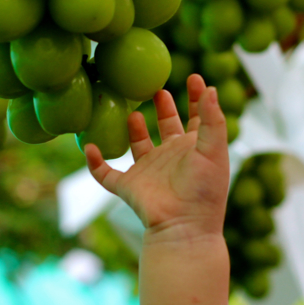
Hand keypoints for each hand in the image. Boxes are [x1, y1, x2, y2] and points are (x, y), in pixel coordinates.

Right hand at [85, 74, 229, 241]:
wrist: (184, 227)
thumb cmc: (204, 190)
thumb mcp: (214, 150)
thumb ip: (213, 119)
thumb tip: (212, 89)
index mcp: (194, 149)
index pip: (197, 118)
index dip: (196, 98)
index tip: (194, 77)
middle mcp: (172, 157)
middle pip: (167, 127)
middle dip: (163, 108)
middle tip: (158, 88)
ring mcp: (149, 171)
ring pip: (138, 145)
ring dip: (134, 129)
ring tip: (133, 112)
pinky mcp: (129, 186)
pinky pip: (105, 173)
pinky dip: (95, 162)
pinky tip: (89, 146)